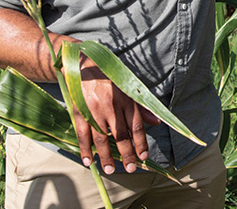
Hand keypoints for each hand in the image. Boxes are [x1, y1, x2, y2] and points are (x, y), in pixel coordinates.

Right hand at [72, 58, 161, 173]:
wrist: (83, 67)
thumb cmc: (108, 79)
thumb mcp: (127, 89)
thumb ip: (141, 108)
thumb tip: (157, 122)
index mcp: (126, 100)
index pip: (137, 126)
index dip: (141, 143)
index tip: (143, 156)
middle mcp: (112, 107)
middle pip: (121, 136)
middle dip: (127, 154)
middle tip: (131, 169)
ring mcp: (94, 111)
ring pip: (102, 139)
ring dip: (107, 157)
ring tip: (111, 170)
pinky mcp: (79, 113)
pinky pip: (83, 135)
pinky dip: (85, 150)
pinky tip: (89, 161)